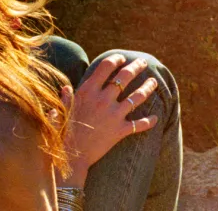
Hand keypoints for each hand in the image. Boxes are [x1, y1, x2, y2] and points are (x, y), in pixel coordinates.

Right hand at [60, 55, 159, 186]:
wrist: (69, 158)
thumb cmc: (62, 134)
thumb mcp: (62, 111)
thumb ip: (66, 99)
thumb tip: (66, 88)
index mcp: (88, 91)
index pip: (106, 66)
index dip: (116, 59)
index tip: (121, 59)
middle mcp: (103, 99)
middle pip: (125, 76)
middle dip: (137, 66)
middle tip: (143, 62)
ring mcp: (113, 114)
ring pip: (138, 96)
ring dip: (148, 87)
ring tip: (154, 82)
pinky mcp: (120, 130)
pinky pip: (139, 124)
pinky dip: (149, 121)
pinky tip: (155, 118)